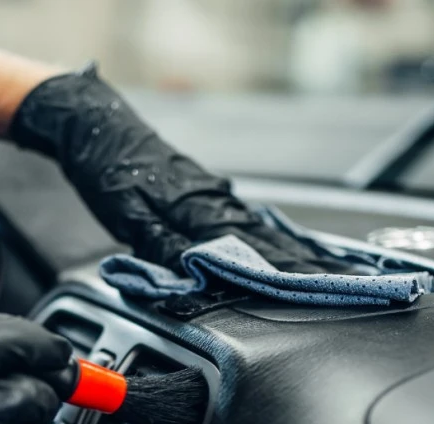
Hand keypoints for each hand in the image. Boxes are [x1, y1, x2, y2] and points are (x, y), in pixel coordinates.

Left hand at [10, 65, 337, 273]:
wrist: (97, 124)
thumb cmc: (107, 170)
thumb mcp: (127, 216)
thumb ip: (163, 247)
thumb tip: (194, 275)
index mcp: (199, 209)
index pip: (250, 250)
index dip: (283, 273)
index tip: (314, 289)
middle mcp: (214, 200)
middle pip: (265, 240)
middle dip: (301, 266)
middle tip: (337, 286)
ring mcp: (212, 193)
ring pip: (260, 229)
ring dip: (290, 252)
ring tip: (320, 271)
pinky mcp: (205, 190)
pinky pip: (246, 219)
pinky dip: (269, 235)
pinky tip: (282, 243)